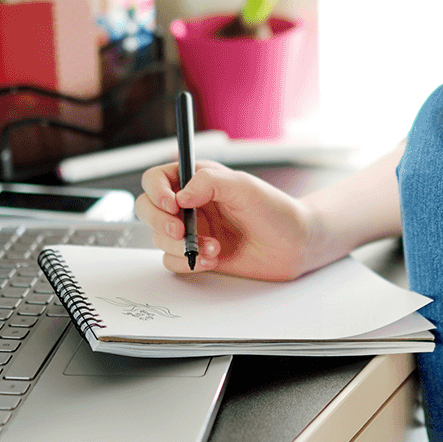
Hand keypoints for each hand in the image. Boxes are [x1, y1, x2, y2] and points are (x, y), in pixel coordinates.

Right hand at [134, 161, 313, 278]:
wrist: (294, 245)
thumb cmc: (276, 211)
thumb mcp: (244, 187)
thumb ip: (209, 182)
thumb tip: (180, 194)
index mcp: (198, 180)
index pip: (158, 179)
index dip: (156, 191)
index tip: (171, 204)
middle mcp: (191, 204)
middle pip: (148, 209)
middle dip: (159, 221)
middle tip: (180, 230)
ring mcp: (193, 230)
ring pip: (159, 238)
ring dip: (181, 245)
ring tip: (212, 247)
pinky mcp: (197, 254)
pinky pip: (173, 260)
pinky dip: (187, 262)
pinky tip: (213, 260)